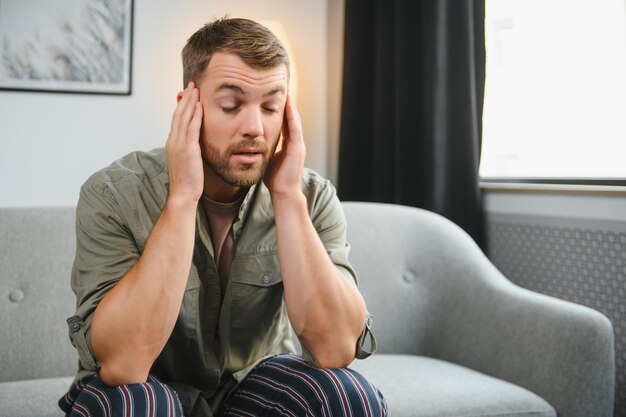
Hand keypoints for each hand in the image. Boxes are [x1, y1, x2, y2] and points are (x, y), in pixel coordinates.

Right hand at [165, 82, 203, 204]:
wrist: (182, 194)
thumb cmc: (187, 182)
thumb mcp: (186, 161)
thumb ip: (189, 149)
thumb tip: (194, 143)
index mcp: (172, 143)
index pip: (176, 119)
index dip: (182, 105)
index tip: (187, 95)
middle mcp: (173, 141)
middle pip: (178, 114)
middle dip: (185, 98)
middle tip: (191, 85)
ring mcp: (179, 144)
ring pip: (183, 117)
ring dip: (190, 101)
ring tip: (195, 89)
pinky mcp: (187, 149)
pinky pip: (191, 127)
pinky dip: (195, 114)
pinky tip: (200, 105)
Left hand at [264, 94, 305, 200]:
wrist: (283, 193)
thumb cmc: (274, 180)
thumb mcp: (267, 159)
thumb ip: (263, 149)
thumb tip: (251, 142)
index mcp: (289, 145)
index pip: (285, 123)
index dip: (281, 110)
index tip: (274, 97)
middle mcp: (295, 143)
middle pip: (291, 118)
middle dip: (287, 104)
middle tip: (283, 88)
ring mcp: (298, 145)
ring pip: (295, 120)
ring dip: (291, 106)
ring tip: (286, 92)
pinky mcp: (298, 149)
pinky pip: (295, 128)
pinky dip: (292, 116)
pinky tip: (288, 105)